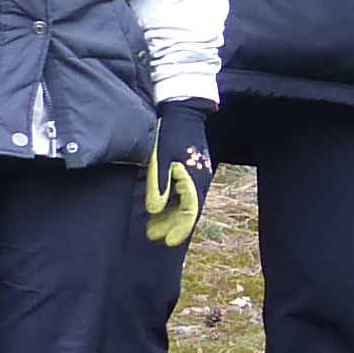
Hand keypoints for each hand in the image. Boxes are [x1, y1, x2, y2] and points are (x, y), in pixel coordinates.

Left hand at [144, 101, 216, 249]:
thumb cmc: (170, 133)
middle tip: (153, 235)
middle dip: (171, 224)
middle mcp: (200, 179)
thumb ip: (158, 185)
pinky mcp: (193, 168)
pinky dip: (173, 202)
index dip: (179, 228)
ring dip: (171, 214)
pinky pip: (185, 192)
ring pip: (186, 201)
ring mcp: (198, 174)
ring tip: (154, 225)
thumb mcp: (160, 158)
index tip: (167, 241)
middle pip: (188, 209)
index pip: (189, 211)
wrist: (183, 110)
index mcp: (194, 179)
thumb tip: (154, 210)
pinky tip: (162, 206)